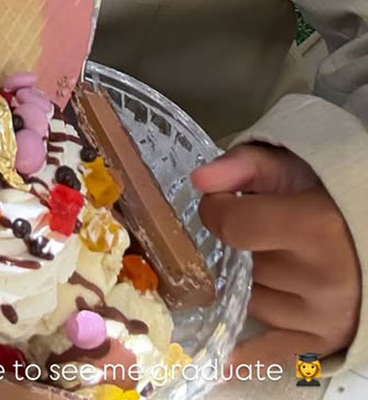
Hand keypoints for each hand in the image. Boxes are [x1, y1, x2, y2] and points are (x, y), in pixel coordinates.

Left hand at [191, 143, 360, 367]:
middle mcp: (321, 278)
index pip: (231, 226)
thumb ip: (244, 166)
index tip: (220, 202)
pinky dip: (246, 356)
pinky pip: (272, 354)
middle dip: (240, 247)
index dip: (215, 210)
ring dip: (251, 283)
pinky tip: (221, 362)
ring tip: (276, 260)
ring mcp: (323, 316)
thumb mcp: (290, 169)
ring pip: (250, 301)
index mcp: (314, 227)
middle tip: (259, 232)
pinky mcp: (324, 341)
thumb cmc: (328, 198)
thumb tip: (200, 181)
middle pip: (241, 266)